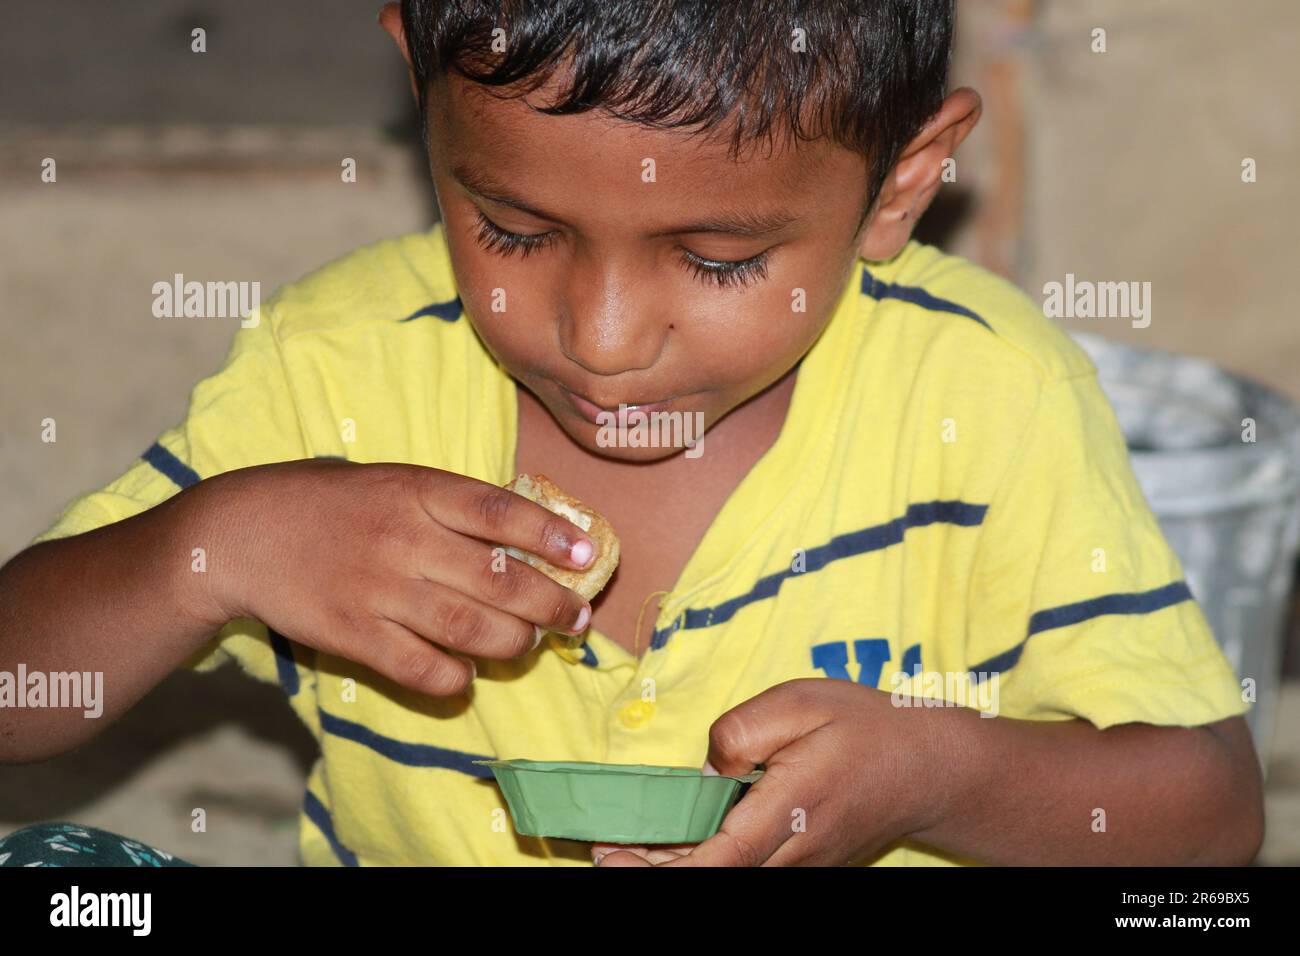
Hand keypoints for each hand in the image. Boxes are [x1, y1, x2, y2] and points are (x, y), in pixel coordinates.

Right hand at [193, 459, 596, 695]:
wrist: (239, 533)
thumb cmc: (327, 502)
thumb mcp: (391, 481)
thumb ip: (449, 505)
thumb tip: (524, 535)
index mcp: (417, 490)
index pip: (501, 511)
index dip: (551, 535)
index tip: (588, 554)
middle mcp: (404, 539)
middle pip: (499, 581)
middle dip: (551, 605)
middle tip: (576, 620)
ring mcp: (378, 589)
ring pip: (470, 629)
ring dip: (514, 644)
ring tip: (529, 644)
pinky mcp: (351, 634)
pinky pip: (420, 667)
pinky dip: (455, 678)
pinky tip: (468, 674)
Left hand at [591, 678, 962, 865]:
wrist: (931, 768)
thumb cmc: (866, 727)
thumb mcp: (801, 702)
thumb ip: (743, 730)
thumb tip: (707, 767)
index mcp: (792, 806)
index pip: (718, 857)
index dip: (661, 867)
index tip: (612, 855)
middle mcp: (794, 851)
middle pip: (714, 877)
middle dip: (652, 871)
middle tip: (604, 853)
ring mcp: (801, 865)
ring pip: (727, 877)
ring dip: (675, 868)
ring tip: (626, 847)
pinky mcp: (803, 863)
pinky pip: (745, 869)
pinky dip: (704, 861)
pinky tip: (672, 846)